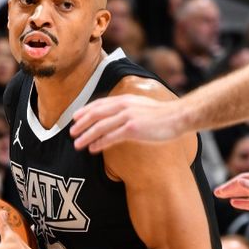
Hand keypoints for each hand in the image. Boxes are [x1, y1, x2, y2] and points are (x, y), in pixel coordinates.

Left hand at [70, 94, 186, 152]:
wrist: (178, 117)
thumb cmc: (162, 115)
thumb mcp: (141, 106)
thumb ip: (128, 109)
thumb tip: (118, 117)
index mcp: (124, 99)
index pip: (99, 104)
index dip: (85, 111)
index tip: (75, 119)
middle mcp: (123, 106)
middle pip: (95, 114)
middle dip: (81, 124)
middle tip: (71, 133)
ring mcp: (127, 117)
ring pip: (100, 126)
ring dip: (86, 136)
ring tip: (78, 144)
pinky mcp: (132, 129)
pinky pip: (111, 137)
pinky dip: (100, 142)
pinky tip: (93, 148)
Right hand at [214, 171, 248, 227]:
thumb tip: (240, 182)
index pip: (244, 179)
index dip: (231, 184)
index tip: (220, 190)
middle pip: (243, 185)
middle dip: (230, 188)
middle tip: (216, 193)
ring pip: (246, 194)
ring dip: (234, 195)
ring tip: (221, 197)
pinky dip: (243, 203)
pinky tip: (234, 203)